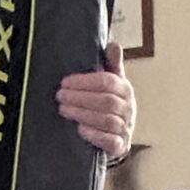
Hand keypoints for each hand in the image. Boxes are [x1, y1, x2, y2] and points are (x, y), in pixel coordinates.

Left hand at [56, 42, 135, 159]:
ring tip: (63, 109)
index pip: (107, 82)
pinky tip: (79, 129)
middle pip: (106, 101)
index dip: (84, 81)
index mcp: (125, 89)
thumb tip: (113, 43)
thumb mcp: (110, 80)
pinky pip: (111, 142)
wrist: (115, 131)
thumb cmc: (107, 100)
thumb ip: (110, 63)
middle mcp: (129, 109)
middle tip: (59, 95)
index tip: (64, 81)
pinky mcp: (121, 146)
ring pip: (107, 121)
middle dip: (79, 98)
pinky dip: (95, 135)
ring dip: (82, 114)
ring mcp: (127, 128)